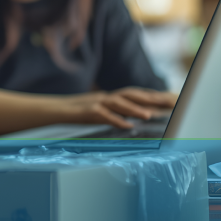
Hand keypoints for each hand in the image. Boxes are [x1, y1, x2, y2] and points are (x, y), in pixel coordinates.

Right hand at [60, 87, 176, 128]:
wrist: (52, 109)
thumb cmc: (74, 112)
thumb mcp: (97, 110)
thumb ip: (112, 112)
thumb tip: (131, 119)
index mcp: (108, 96)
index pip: (132, 93)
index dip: (150, 95)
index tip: (168, 98)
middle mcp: (104, 96)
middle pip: (130, 94)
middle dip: (149, 98)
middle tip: (167, 103)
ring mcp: (95, 102)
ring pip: (118, 102)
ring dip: (134, 109)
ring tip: (149, 115)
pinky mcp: (87, 111)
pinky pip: (103, 115)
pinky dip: (116, 120)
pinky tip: (127, 126)